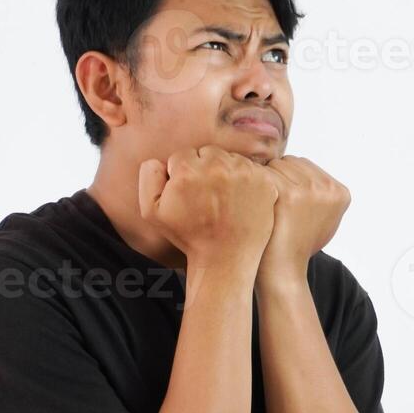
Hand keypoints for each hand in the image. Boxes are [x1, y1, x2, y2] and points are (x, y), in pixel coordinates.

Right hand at [138, 145, 278, 271]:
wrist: (224, 259)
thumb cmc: (188, 236)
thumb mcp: (152, 212)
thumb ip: (149, 176)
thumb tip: (160, 159)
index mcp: (187, 170)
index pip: (182, 155)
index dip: (182, 174)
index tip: (189, 194)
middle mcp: (217, 166)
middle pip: (207, 153)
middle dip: (205, 169)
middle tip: (207, 196)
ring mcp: (244, 172)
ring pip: (230, 158)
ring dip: (226, 173)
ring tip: (223, 199)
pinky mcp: (265, 180)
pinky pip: (252, 168)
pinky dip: (246, 180)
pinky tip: (239, 200)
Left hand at [256, 156, 349, 284]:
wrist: (283, 270)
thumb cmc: (296, 244)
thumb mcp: (321, 218)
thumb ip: (319, 192)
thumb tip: (305, 170)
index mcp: (341, 193)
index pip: (306, 165)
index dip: (289, 181)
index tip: (285, 205)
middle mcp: (329, 189)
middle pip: (292, 162)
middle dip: (279, 177)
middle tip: (273, 206)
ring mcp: (311, 190)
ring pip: (277, 165)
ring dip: (266, 180)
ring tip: (266, 206)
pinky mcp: (290, 194)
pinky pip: (264, 174)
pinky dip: (256, 186)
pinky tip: (254, 204)